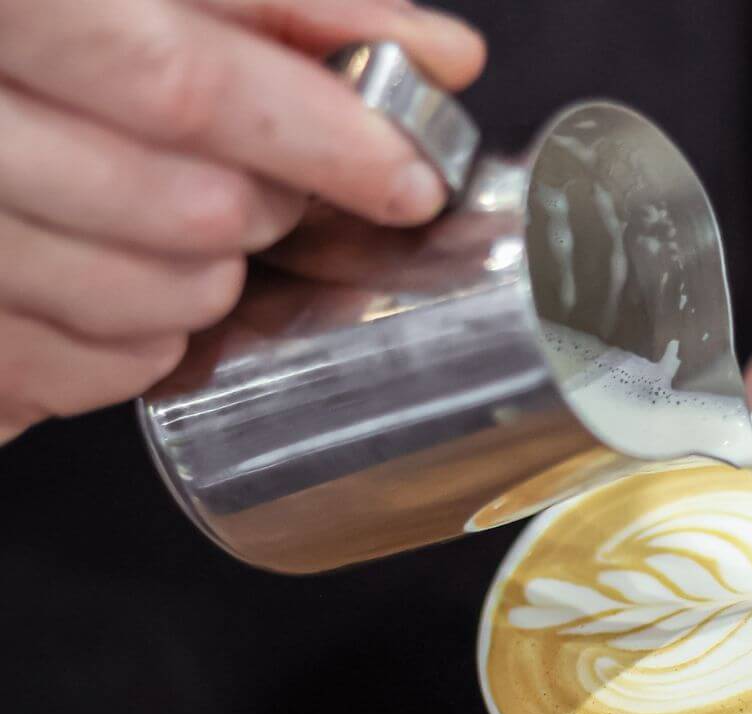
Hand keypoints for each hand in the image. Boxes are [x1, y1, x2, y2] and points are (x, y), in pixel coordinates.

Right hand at [0, 0, 484, 443]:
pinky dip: (146, 338)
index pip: (180, 87)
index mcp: (11, 9)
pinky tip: (116, 276)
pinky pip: (104, 374)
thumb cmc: (45, 38)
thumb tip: (443, 54)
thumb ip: (283, 6)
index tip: (407, 177)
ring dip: (213, 278)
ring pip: (162, 306)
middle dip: (268, 207)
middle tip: (259, 183)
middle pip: (193, 212)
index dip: (321, 139)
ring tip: (171, 220)